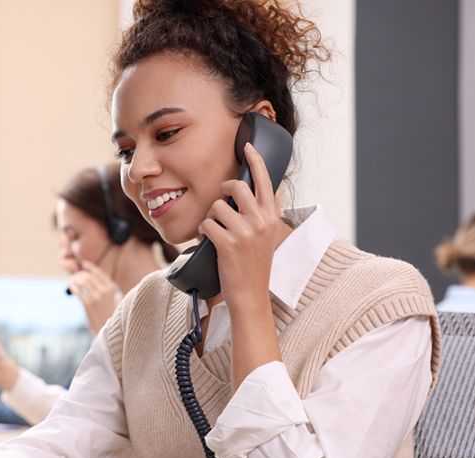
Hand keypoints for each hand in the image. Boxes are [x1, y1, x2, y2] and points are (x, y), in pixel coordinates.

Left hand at [67, 260, 119, 334]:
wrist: (112, 333)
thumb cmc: (113, 317)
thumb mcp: (116, 301)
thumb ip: (108, 290)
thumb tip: (95, 281)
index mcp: (113, 289)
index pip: (100, 273)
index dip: (90, 267)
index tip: (83, 264)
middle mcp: (105, 291)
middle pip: (89, 277)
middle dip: (81, 274)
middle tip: (75, 275)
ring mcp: (96, 298)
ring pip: (84, 282)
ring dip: (76, 279)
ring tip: (72, 280)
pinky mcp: (88, 306)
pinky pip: (79, 292)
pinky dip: (74, 287)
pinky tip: (71, 286)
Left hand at [198, 142, 282, 308]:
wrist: (250, 294)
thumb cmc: (253, 264)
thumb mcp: (265, 235)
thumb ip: (262, 213)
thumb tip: (256, 191)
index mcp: (271, 217)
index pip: (265, 181)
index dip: (256, 161)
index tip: (247, 146)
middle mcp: (261, 221)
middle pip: (238, 187)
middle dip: (223, 190)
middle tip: (220, 200)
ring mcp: (245, 232)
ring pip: (218, 206)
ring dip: (211, 217)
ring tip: (215, 230)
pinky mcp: (228, 243)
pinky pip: (207, 224)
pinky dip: (203, 231)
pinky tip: (208, 240)